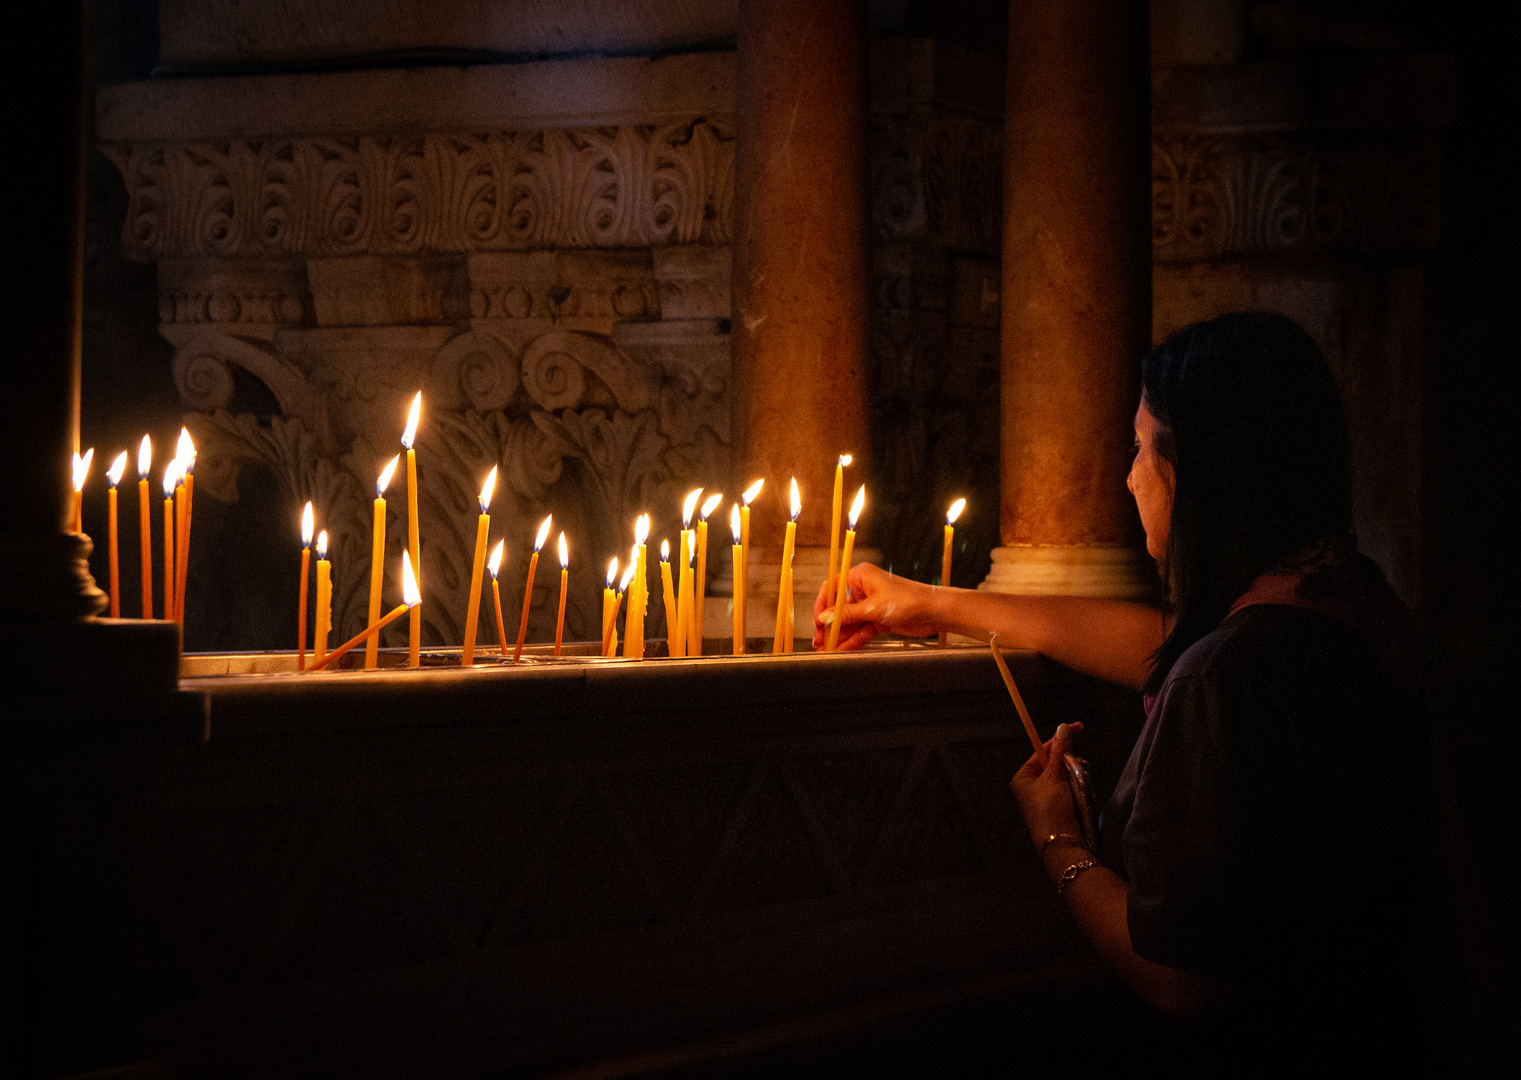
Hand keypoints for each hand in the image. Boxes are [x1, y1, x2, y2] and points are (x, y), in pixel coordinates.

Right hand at [812, 563, 939, 649]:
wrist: (934, 611)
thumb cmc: (908, 600)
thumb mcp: (873, 608)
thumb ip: (847, 615)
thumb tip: (825, 618)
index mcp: (861, 576)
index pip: (832, 588)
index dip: (822, 605)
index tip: (817, 622)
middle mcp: (864, 589)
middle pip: (840, 608)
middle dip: (830, 625)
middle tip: (819, 640)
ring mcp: (872, 604)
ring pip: (850, 622)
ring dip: (840, 636)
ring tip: (827, 650)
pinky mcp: (879, 618)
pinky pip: (862, 629)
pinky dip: (853, 639)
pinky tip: (843, 649)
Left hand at [1009, 722, 1084, 851]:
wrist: (1062, 843)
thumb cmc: (1051, 808)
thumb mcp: (1055, 776)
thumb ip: (1061, 751)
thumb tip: (1063, 727)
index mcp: (1023, 776)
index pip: (1043, 749)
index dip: (1060, 739)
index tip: (1077, 727)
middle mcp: (1031, 785)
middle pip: (1055, 762)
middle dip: (1071, 761)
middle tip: (1081, 764)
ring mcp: (1045, 796)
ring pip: (1066, 774)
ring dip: (1077, 775)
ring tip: (1082, 782)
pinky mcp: (1059, 806)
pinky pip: (1071, 788)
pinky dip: (1079, 787)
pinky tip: (1084, 792)